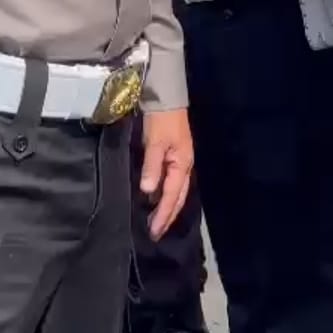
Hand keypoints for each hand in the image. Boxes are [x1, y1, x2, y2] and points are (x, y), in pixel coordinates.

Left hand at [140, 108, 193, 239]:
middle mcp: (184, 166)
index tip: (154, 232)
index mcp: (182, 165)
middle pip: (177, 198)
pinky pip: (171, 183)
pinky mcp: (173, 157)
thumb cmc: (161, 120)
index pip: (172, 196)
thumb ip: (152, 166)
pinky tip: (157, 199)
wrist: (166, 98)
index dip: (163, 215)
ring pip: (175, 191)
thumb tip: (148, 191)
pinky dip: (165, 195)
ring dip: (167, 208)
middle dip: (167, 216)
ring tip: (156, 223)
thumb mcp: (156, 142)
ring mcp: (180, 162)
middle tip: (156, 234)